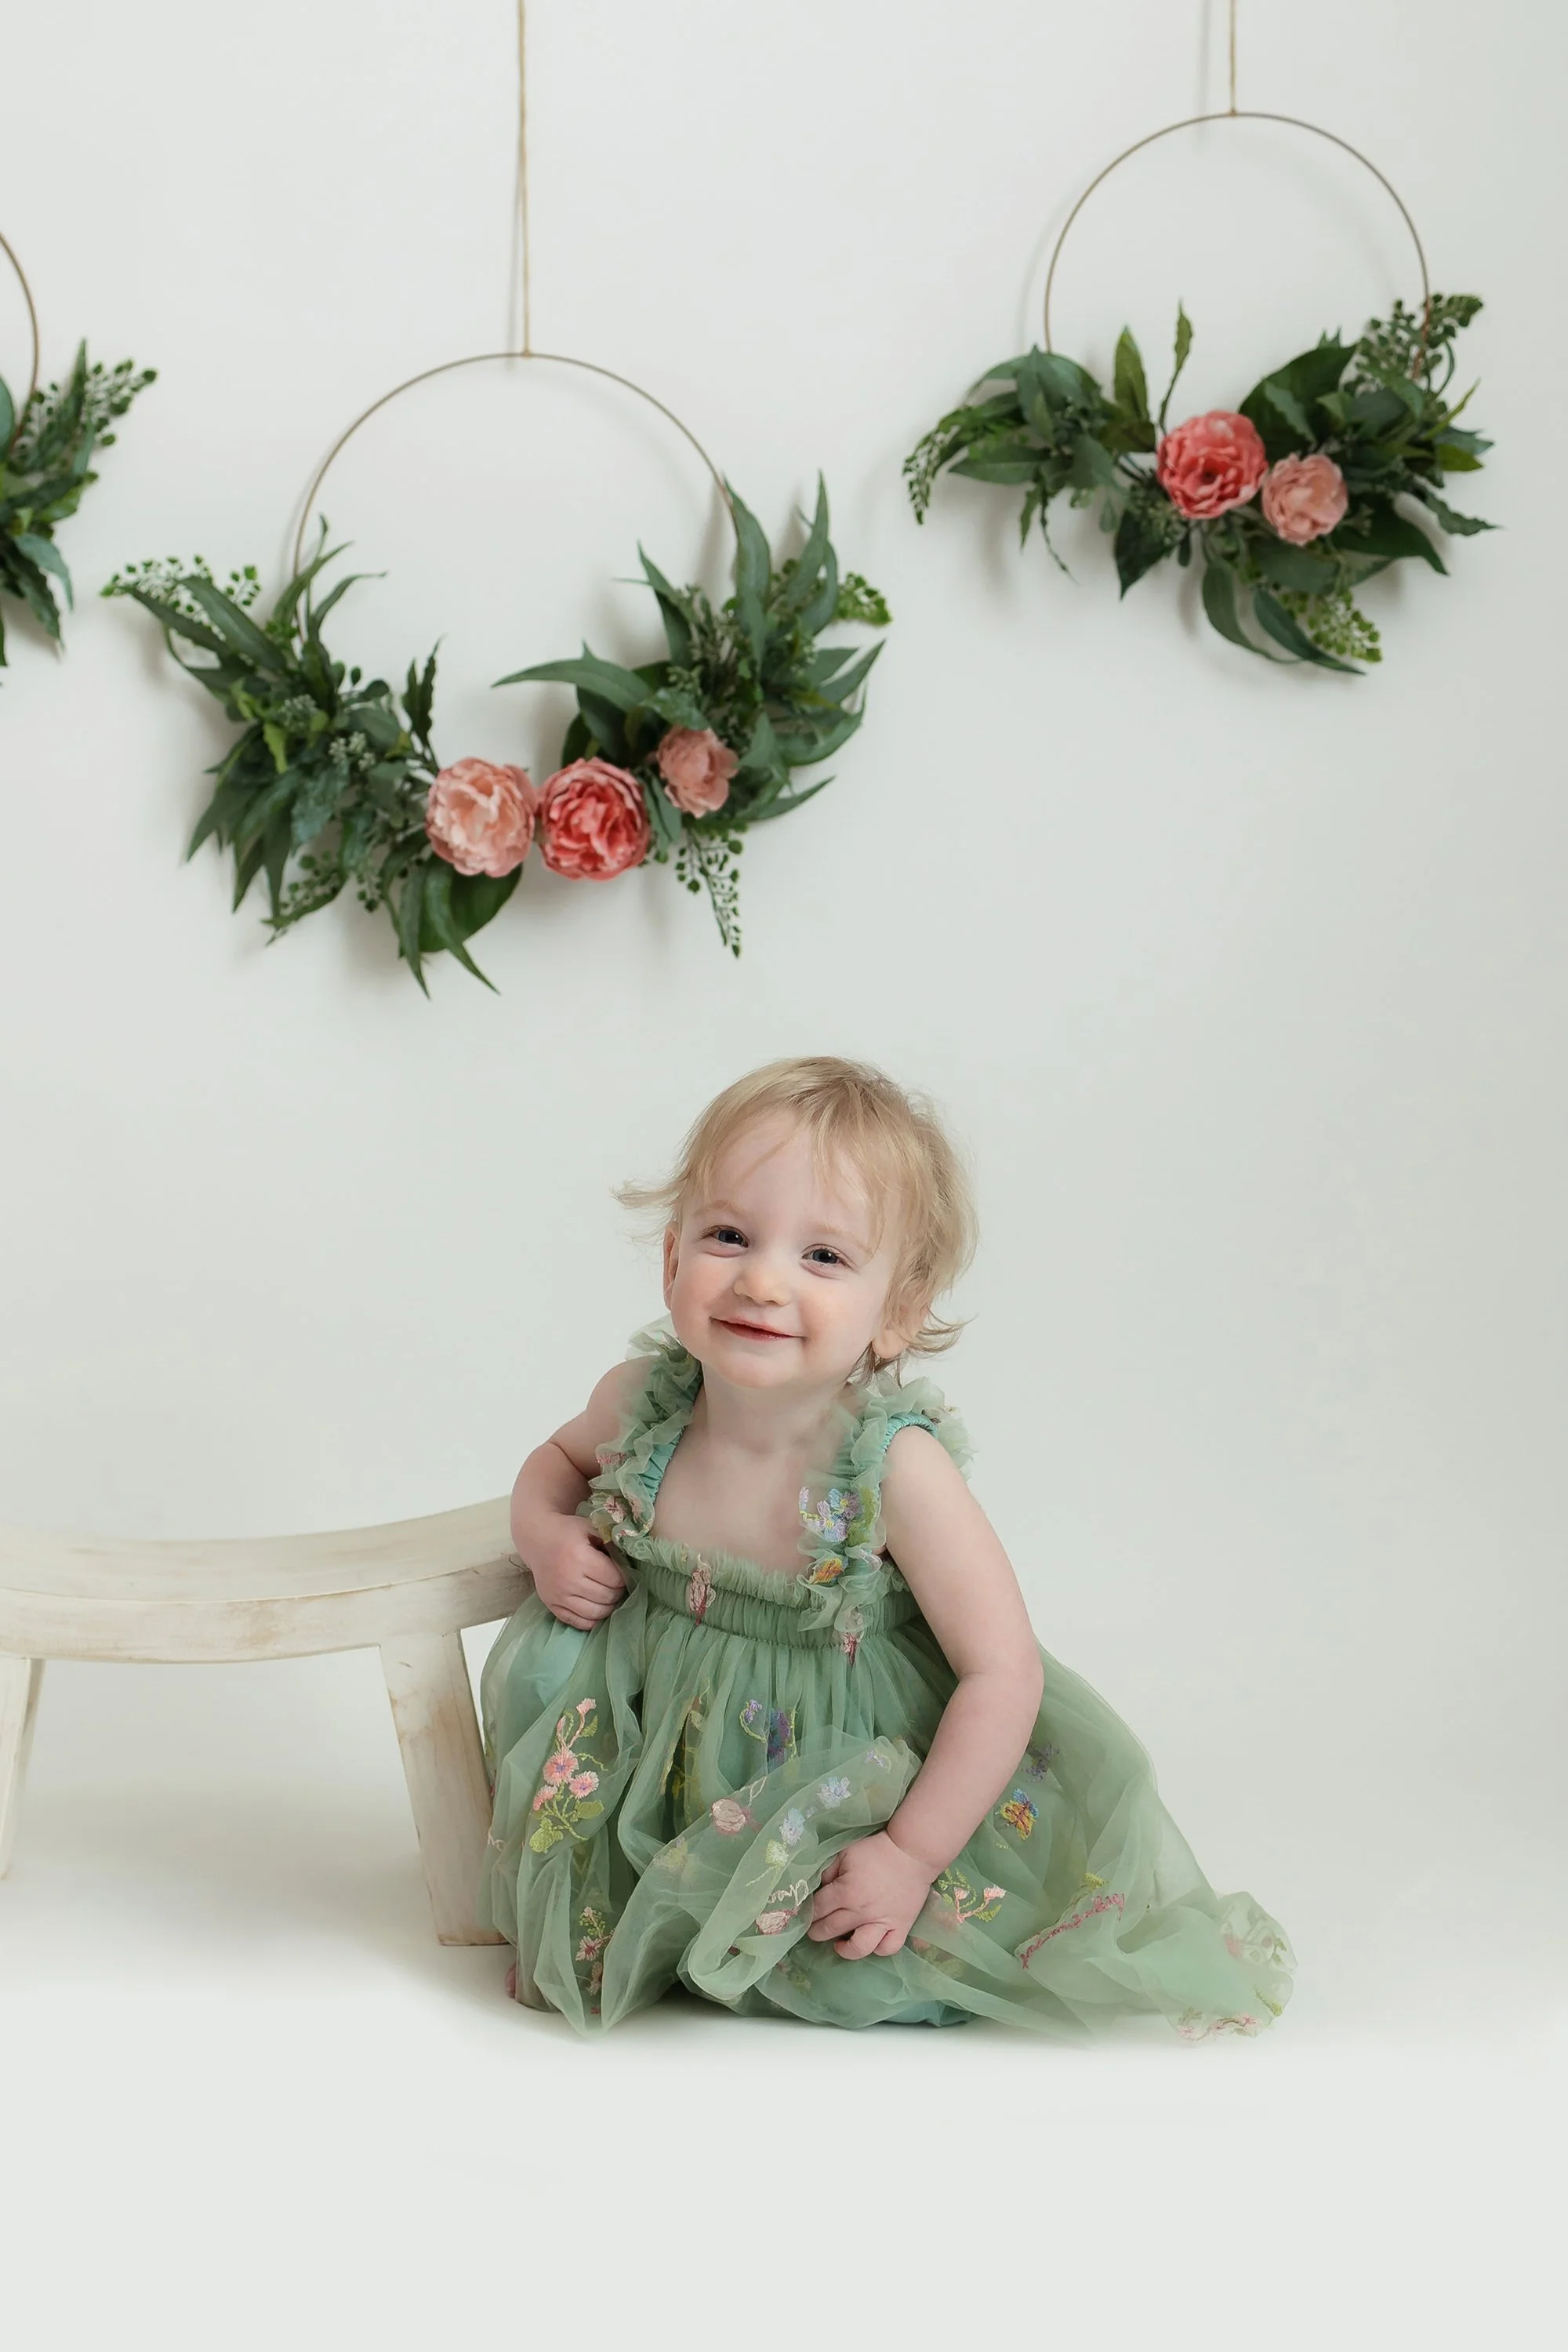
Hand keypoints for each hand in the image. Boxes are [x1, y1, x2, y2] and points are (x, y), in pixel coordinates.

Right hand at [524, 1515, 626, 1630]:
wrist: (537, 1539)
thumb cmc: (568, 1532)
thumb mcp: (590, 1527)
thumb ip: (612, 1542)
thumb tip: (632, 1561)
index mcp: (579, 1557)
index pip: (614, 1578)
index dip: (625, 1577)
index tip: (625, 1572)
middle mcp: (567, 1579)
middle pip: (606, 1596)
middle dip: (618, 1592)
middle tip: (618, 1584)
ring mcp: (558, 1595)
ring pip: (595, 1613)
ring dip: (608, 1606)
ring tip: (610, 1596)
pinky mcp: (551, 1605)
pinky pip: (578, 1622)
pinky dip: (592, 1619)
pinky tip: (597, 1607)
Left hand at [806, 1829, 937, 1960]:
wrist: (912, 1853)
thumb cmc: (876, 1851)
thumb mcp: (845, 1853)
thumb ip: (828, 1871)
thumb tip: (817, 1888)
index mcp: (846, 1891)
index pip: (819, 1909)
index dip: (808, 1912)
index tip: (804, 1915)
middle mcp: (862, 1912)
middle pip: (831, 1929)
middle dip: (817, 1931)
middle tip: (814, 1930)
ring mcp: (882, 1922)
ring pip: (859, 1948)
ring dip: (844, 1949)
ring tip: (839, 1944)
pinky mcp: (901, 1927)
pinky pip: (887, 1948)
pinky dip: (877, 1949)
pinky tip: (869, 1941)